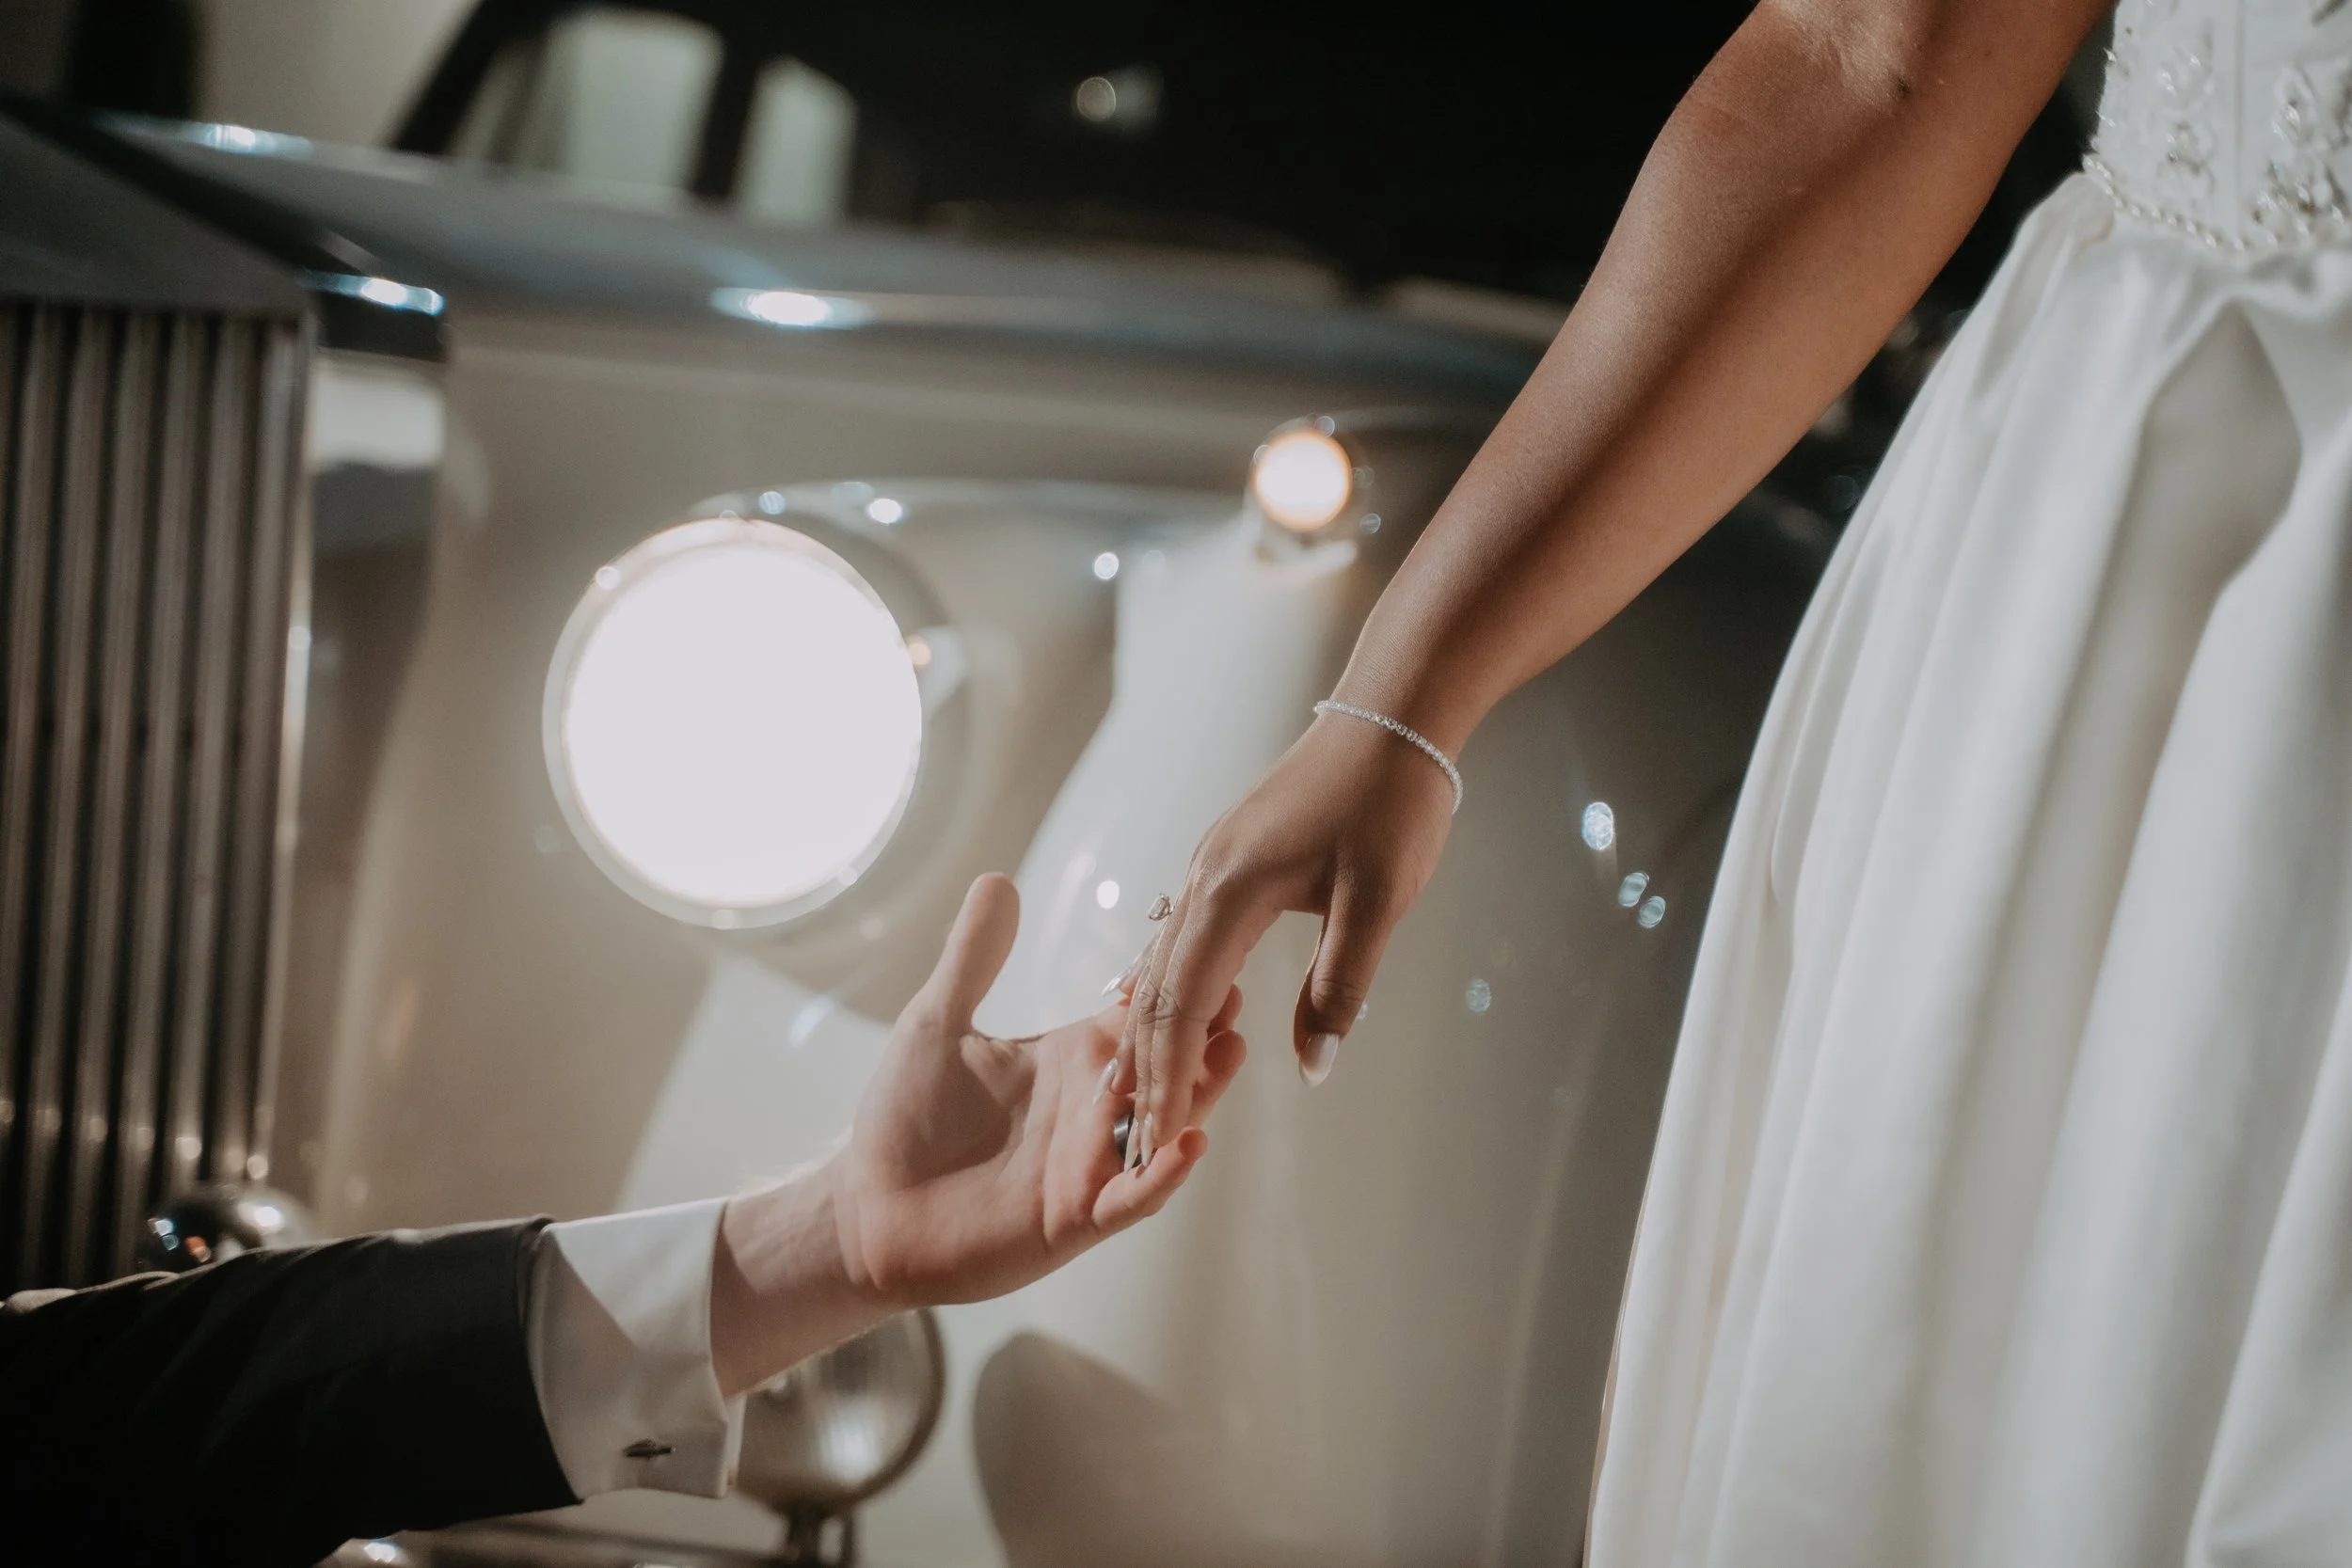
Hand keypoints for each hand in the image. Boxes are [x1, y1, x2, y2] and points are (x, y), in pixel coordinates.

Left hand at [712, 874, 1244, 1394]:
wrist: (868, 1211)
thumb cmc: (904, 1119)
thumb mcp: (937, 1023)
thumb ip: (973, 957)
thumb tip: (998, 877)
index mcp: (1071, 1059)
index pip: (1138, 1014)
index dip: (1170, 983)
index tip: (1206, 939)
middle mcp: (1092, 1110)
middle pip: (1168, 1065)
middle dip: (1203, 1031)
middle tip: (1236, 990)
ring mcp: (1090, 1166)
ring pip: (1165, 1127)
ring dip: (1201, 1093)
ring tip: (1232, 1051)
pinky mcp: (1073, 1218)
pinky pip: (1131, 1198)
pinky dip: (1162, 1175)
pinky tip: (1189, 1142)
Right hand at [1115, 706, 1452, 1163]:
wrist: (1391, 716)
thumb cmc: (1391, 804)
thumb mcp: (1379, 903)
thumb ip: (1341, 987)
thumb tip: (1313, 1067)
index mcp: (1231, 891)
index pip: (1183, 1003)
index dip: (1170, 1075)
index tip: (1157, 1137)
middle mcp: (1203, 877)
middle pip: (1158, 987)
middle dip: (1145, 1064)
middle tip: (1132, 1134)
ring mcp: (1209, 863)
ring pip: (1163, 960)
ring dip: (1150, 1028)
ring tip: (1134, 1088)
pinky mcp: (1225, 856)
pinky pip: (1179, 933)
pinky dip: (1169, 986)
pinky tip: (1167, 1009)